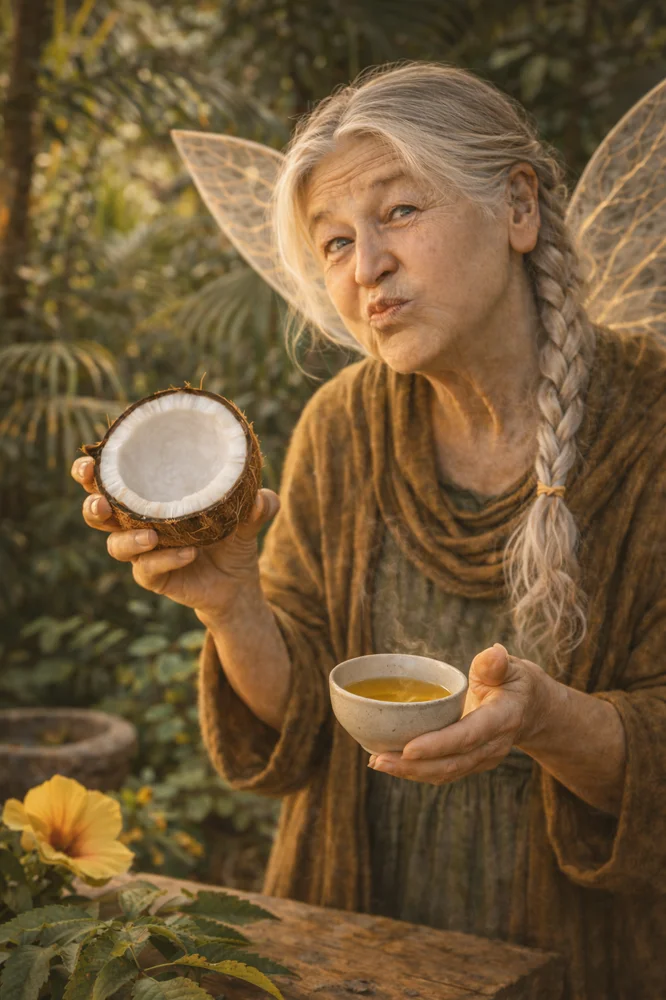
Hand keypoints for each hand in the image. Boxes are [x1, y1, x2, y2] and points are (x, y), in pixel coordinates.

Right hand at [71, 455, 279, 617]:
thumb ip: (258, 505)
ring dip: (128, 538)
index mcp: (149, 497)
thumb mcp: (248, 517)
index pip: (112, 479)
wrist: (238, 583)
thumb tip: (262, 497)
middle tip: (100, 500)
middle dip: (92, 503)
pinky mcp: (153, 577)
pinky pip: (148, 569)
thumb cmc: (232, 536)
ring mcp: (142, 553)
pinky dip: (166, 559)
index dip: (94, 470)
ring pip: (115, 545)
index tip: (92, 459)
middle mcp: (136, 524)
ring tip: (150, 535)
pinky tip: (188, 553)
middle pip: (97, 512)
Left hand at [368, 644, 548, 783]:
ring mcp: (482, 759)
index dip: (439, 744)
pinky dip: (416, 771)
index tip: (409, 749)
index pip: (468, 735)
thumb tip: (494, 653)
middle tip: (378, 760)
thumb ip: (496, 663)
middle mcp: (493, 746)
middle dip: (414, 766)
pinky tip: (389, 763)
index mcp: (502, 719)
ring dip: (410, 772)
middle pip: (452, 763)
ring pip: (445, 772)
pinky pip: (443, 772)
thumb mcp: (511, 666)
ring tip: (377, 763)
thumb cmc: (515, 682)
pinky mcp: (471, 763)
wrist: (532, 710)